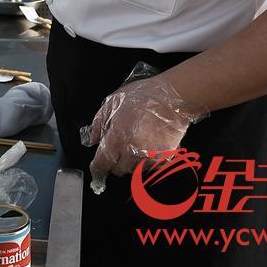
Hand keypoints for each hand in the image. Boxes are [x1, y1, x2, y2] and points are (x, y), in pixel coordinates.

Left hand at [80, 74, 206, 194]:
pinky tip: (148, 145)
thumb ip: (98, 123)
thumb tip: (94, 139)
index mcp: (117, 139)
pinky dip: (146, 160)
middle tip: (117, 148)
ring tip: (135, 143)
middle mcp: (132, 152)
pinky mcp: (165, 158)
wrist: (172, 98)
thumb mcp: (112, 103)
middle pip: (118, 170)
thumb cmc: (141, 97)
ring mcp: (150, 157)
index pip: (102, 164)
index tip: (96, 167)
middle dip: (114, 162)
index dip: (97, 167)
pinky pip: (150, 167)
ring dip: (130, 161)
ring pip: (134, 169)